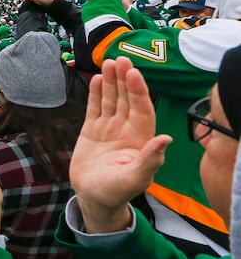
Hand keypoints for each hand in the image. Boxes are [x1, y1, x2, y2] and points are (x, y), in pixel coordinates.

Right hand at [70, 57, 171, 232]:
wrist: (92, 198)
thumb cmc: (116, 192)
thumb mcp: (134, 179)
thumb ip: (150, 160)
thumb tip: (166, 139)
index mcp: (140, 139)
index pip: (141, 109)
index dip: (138, 91)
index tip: (134, 73)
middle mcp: (126, 130)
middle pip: (127, 99)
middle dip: (125, 80)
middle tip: (121, 59)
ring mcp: (109, 128)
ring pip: (111, 100)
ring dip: (110, 82)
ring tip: (108, 63)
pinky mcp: (92, 130)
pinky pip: (95, 108)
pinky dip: (95, 94)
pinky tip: (96, 79)